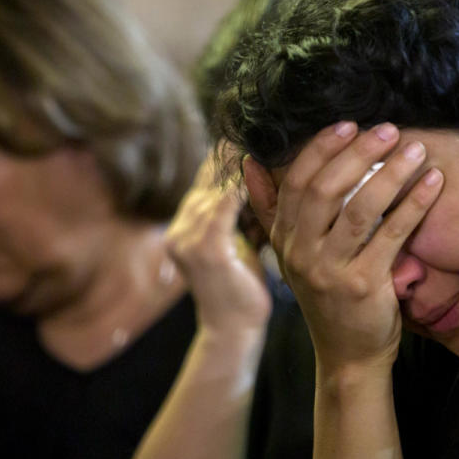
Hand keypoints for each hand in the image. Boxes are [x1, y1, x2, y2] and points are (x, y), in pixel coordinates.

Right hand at [165, 149, 271, 339]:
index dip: (236, 151)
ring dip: (247, 161)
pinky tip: (266, 170)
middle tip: (274, 126)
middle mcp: (182, 224)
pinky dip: (244, 185)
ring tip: (276, 141)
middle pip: (212, 172)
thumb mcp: (244, 241)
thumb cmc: (244, 287)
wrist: (233, 331)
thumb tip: (267, 173)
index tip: (266, 131)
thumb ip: (246, 209)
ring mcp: (188, 236)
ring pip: (218, 183)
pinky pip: (225, 204)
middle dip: (242, 150)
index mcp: (189, 221)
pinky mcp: (204, 248)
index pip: (211, 173)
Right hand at [244, 122, 442, 374]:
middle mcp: (301, 253)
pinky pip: (391, 234)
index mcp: (284, 238)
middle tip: (390, 131)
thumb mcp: (293, 253)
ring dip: (390, 173)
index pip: (296, 182)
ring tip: (416, 150)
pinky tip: (434, 184)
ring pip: (359, 208)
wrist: (348, 354)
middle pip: (325, 189)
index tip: (350, 125)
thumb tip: (250, 162)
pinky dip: (414, 204)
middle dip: (359, 153)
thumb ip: (271, 208)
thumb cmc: (327, 294)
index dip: (322, 148)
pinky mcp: (362, 285)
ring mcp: (329, 271)